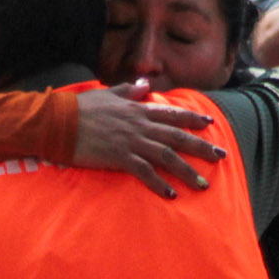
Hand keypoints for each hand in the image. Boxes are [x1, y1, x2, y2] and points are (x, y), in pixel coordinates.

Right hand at [71, 84, 222, 197]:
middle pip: (177, 136)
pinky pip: (145, 173)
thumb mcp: (106, 94)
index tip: (210, 123)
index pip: (171, 113)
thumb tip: (144, 85)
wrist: (57, 121)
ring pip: (167, 157)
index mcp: (137, 110)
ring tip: (203, 185)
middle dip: (201, 147)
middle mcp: (139, 125)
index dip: (192, 118)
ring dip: (187, 171)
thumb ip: (128, 91)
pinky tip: (172, 194)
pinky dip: (160, 184)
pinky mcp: (120, 158)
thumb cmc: (79, 108)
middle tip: (221, 156)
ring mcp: (131, 142)